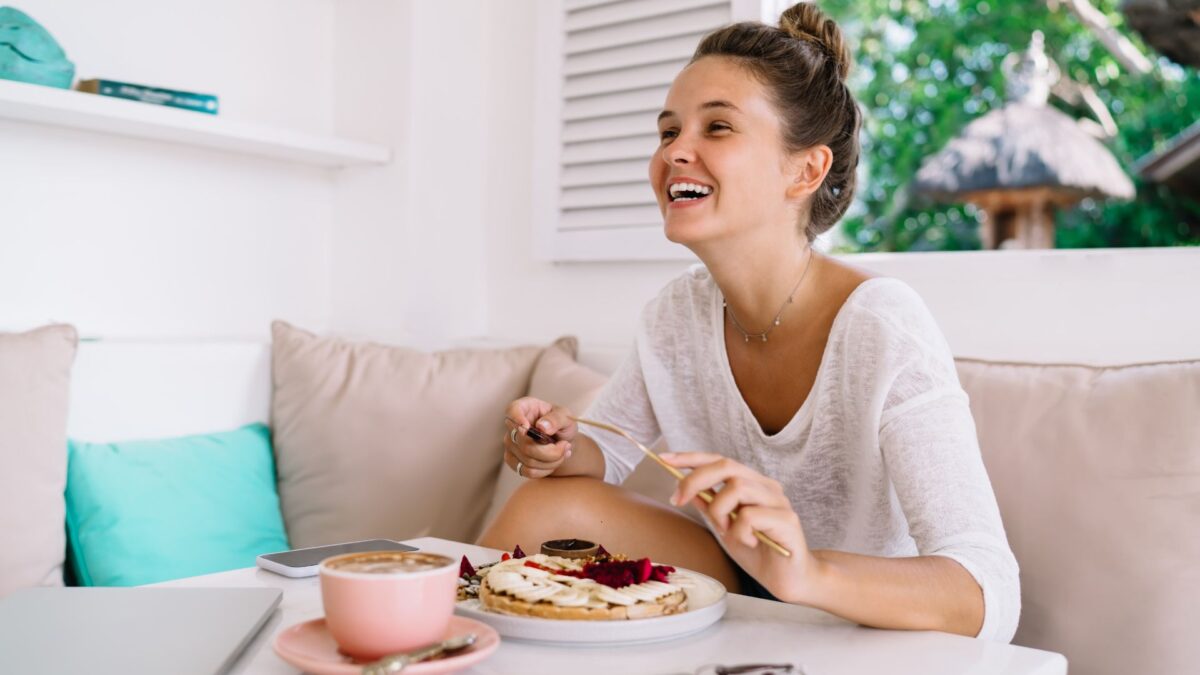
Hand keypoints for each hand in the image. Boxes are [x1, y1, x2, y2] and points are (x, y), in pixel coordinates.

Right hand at [503, 397, 576, 478]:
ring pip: (528, 461)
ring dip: (552, 461)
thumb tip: (542, 426)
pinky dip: (546, 469)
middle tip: (566, 446)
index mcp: (524, 408)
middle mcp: (513, 426)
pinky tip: (555, 461)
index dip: (517, 420)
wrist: (562, 440)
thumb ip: (556, 419)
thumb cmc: (561, 424)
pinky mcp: (513, 461)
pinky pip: (528, 471)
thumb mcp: (565, 416)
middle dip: (551, 451)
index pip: (513, 410)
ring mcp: (510, 445)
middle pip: (525, 444)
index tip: (527, 428)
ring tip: (563, 452)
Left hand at [661, 452, 818, 602]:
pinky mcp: (787, 519)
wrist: (790, 581)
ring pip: (736, 488)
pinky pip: (750, 516)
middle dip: (695, 479)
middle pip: (726, 465)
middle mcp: (766, 486)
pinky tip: (749, 543)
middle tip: (678, 500)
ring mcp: (778, 501)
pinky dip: (739, 532)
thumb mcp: (725, 530)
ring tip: (727, 532)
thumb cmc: (760, 554)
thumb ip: (710, 509)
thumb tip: (686, 490)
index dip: (691, 457)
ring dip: (720, 511)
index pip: (720, 461)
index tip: (664, 458)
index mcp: (752, 484)